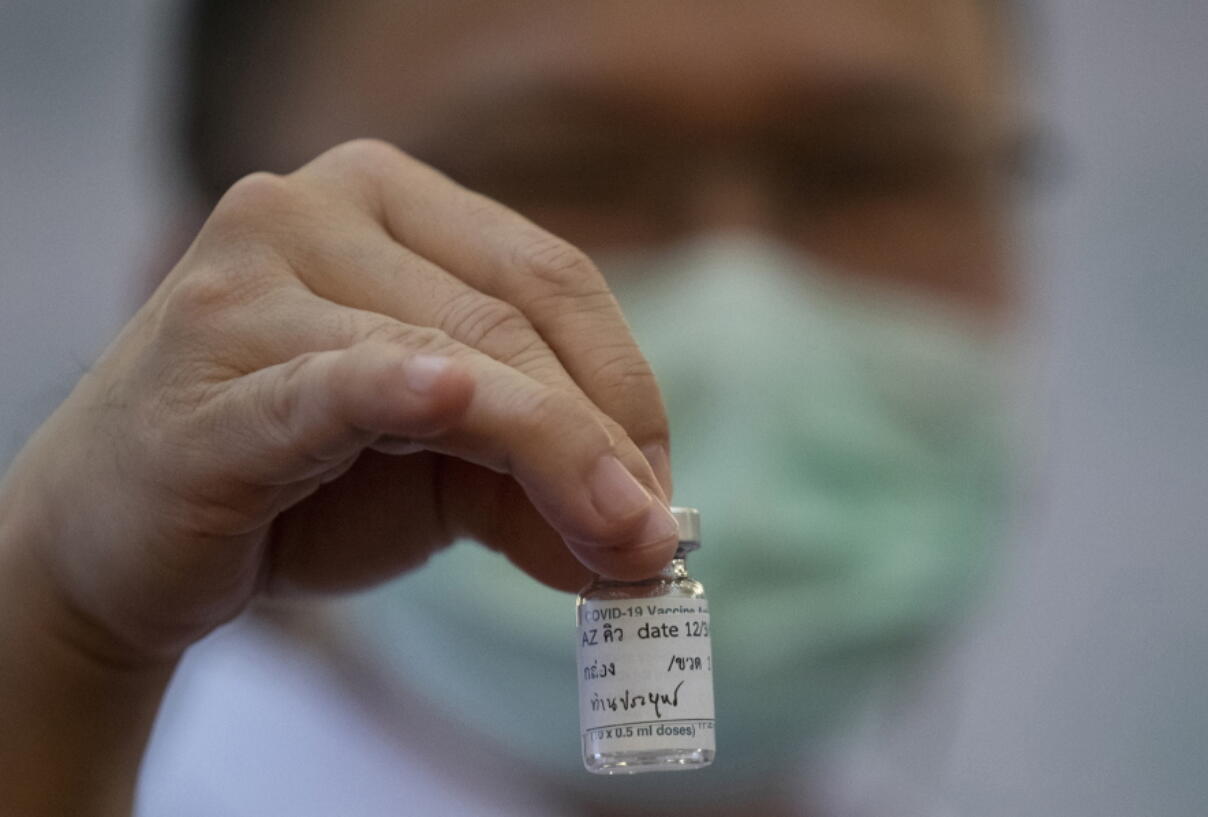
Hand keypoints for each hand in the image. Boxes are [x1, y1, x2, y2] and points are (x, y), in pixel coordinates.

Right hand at [1, 139, 676, 664]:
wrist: (121, 538)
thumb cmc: (292, 482)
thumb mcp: (442, 473)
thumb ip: (541, 484)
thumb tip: (650, 539)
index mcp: (385, 201)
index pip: (547, 276)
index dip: (626, 385)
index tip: (664, 492)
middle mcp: (313, 208)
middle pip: (508, 317)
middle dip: (600, 440)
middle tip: (652, 544)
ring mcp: (248, 281)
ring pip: (447, 356)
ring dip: (552, 456)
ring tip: (615, 550)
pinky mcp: (206, 375)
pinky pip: (325, 381)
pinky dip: (392, 392)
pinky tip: (445, 399)